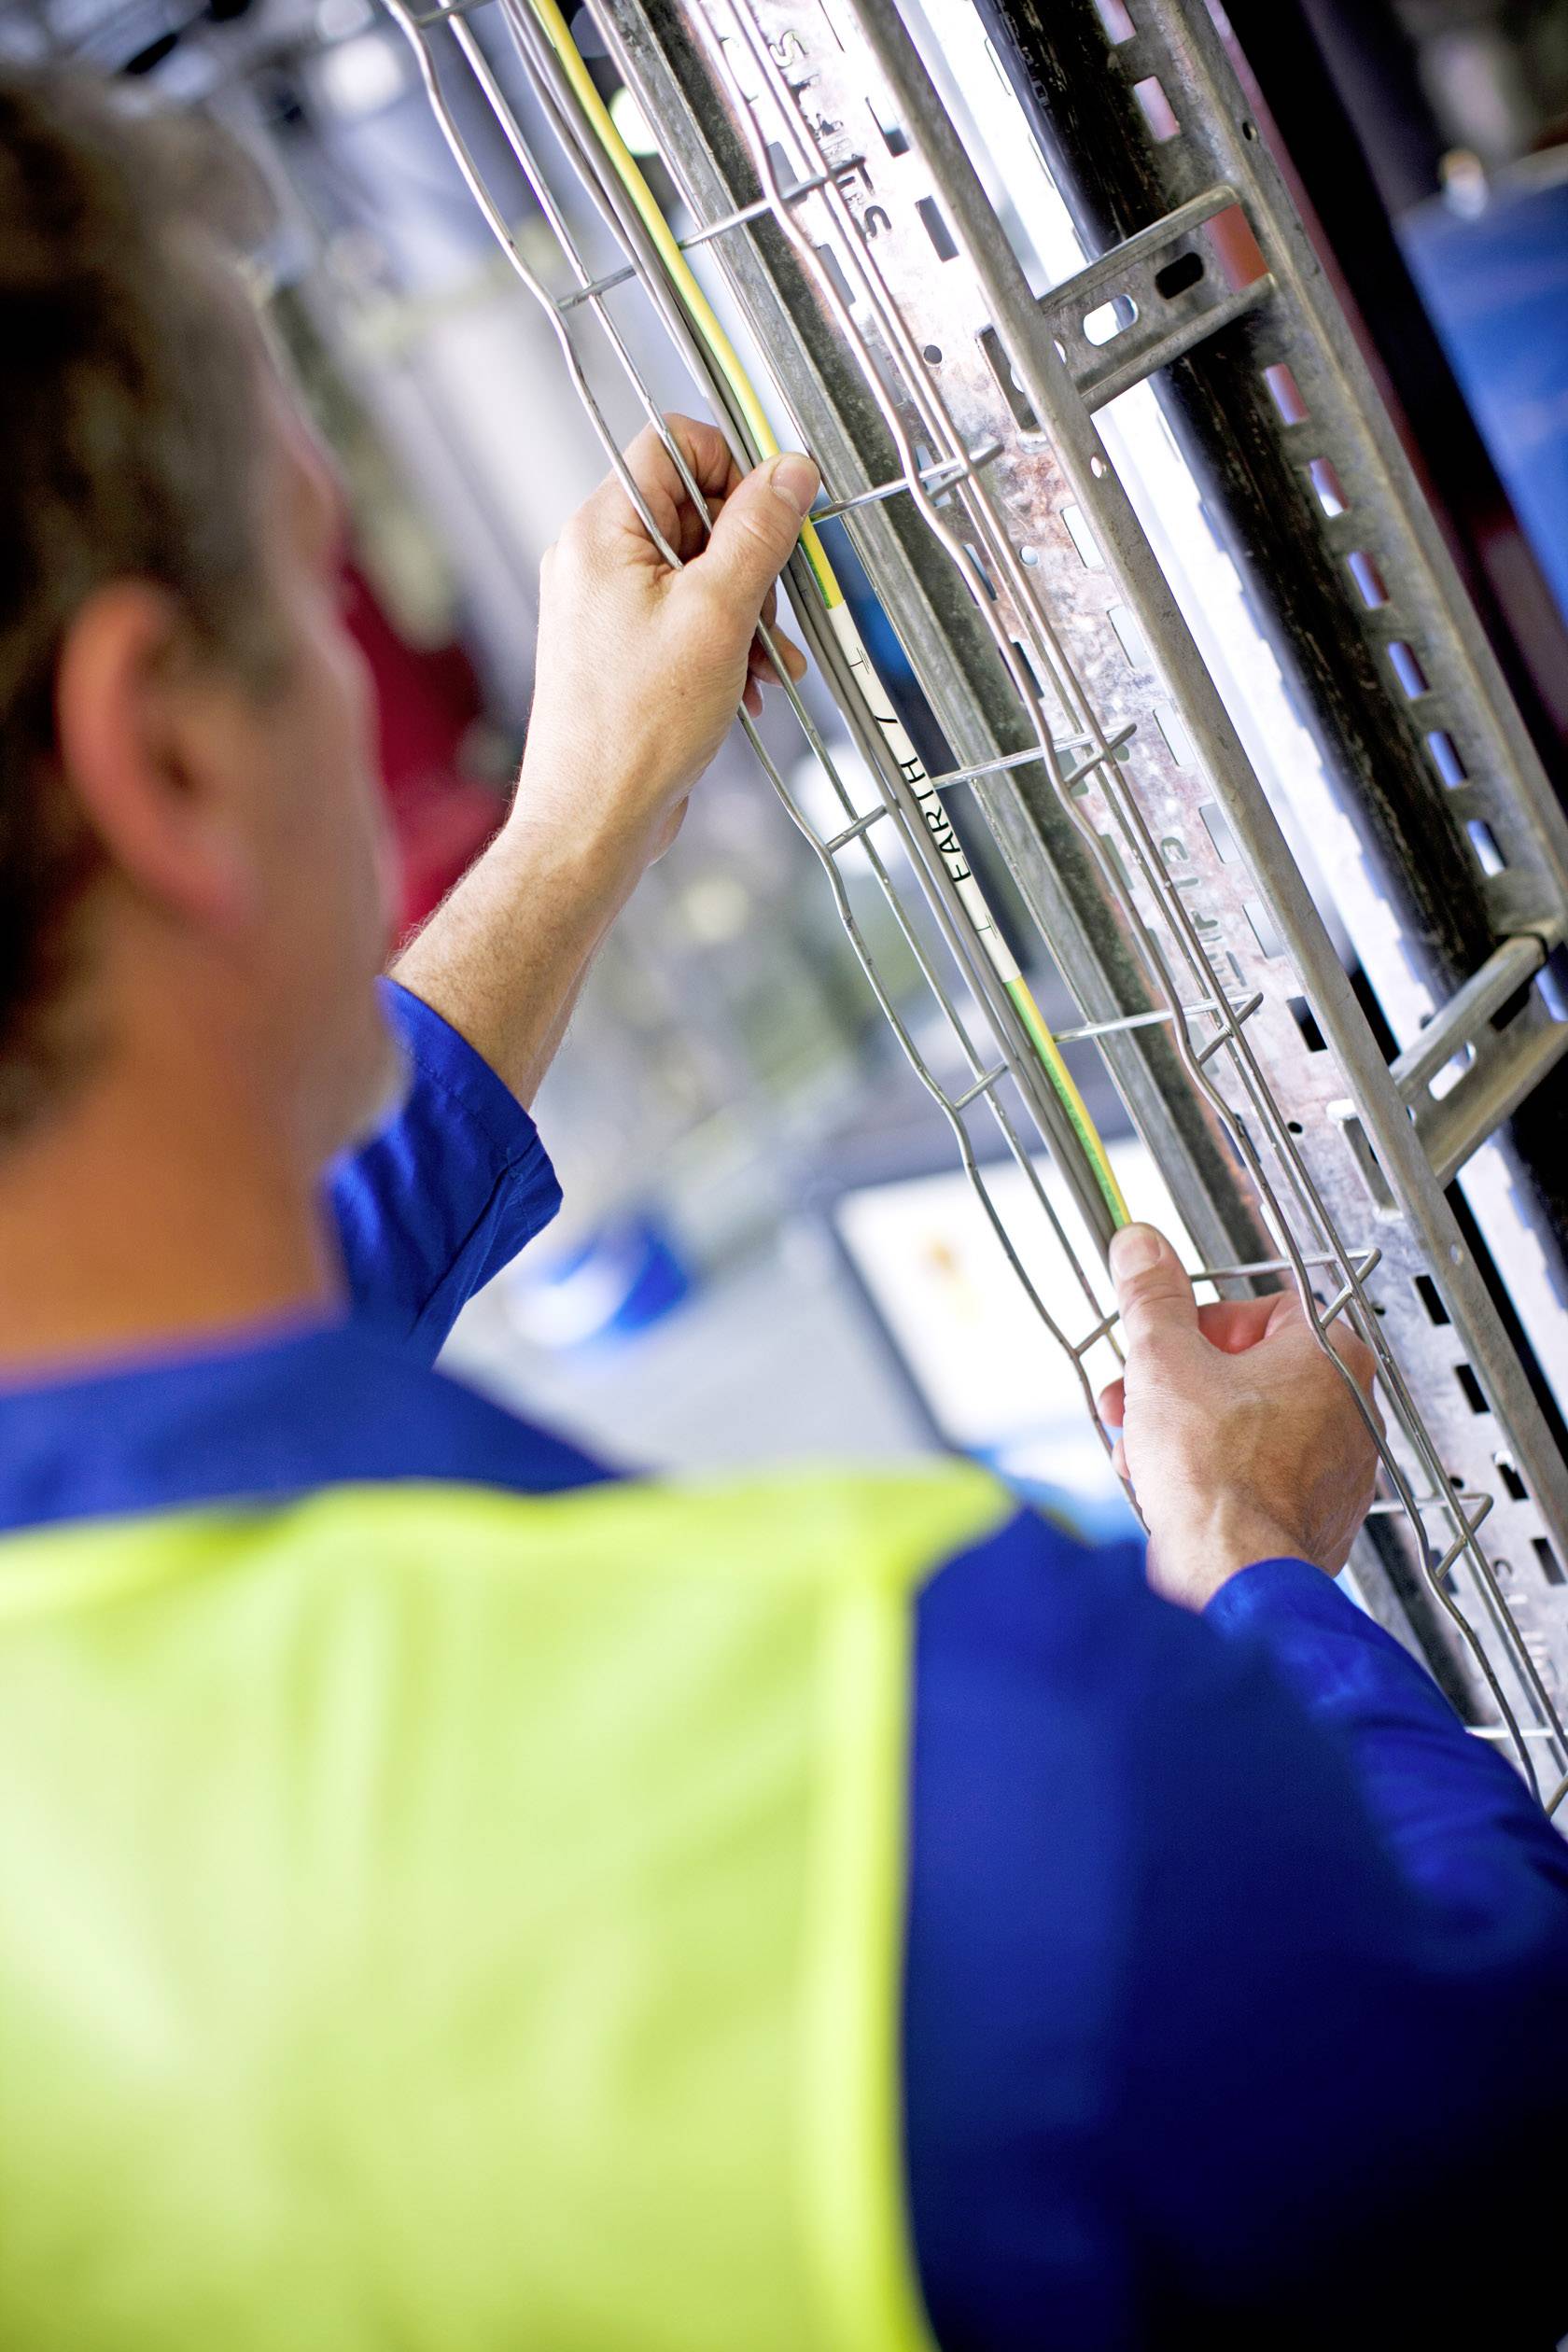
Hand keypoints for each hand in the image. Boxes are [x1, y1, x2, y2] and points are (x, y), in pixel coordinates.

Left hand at [515, 414, 813, 892]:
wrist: (594, 818)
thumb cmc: (635, 730)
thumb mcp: (718, 616)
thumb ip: (757, 533)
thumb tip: (789, 471)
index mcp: (602, 532)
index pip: (672, 446)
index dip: (732, 471)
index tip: (770, 520)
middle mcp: (595, 560)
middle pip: (694, 511)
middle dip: (748, 560)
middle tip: (768, 610)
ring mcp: (607, 606)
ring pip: (698, 570)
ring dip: (748, 611)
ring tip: (764, 661)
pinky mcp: (623, 649)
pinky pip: (687, 617)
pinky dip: (726, 643)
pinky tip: (749, 684)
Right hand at [1096, 1223, 1381, 1609]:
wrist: (1231, 1572)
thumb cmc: (1215, 1475)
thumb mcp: (1163, 1359)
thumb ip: (1152, 1296)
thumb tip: (1143, 1247)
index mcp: (1331, 1355)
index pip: (1264, 1309)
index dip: (1200, 1324)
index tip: (1167, 1341)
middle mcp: (1352, 1408)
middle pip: (1250, 1370)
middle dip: (1179, 1382)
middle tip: (1140, 1394)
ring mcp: (1341, 1467)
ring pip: (1250, 1426)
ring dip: (1187, 1429)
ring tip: (1143, 1447)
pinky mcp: (1321, 1516)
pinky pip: (1262, 1477)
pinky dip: (1217, 1476)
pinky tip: (1171, 1488)